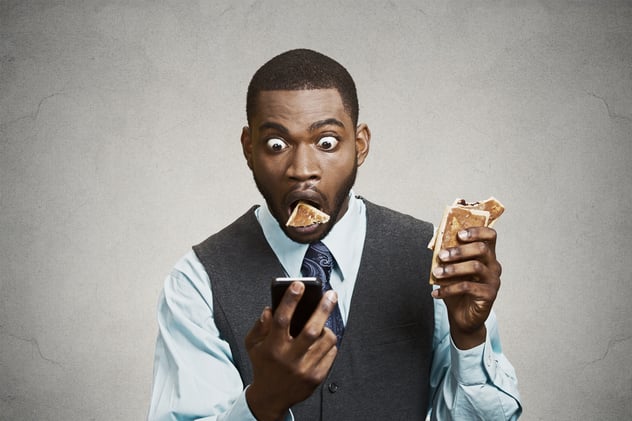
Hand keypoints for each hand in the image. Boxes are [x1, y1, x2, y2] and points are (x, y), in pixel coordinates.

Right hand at [245, 281, 338, 420]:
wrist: (271, 397)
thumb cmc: (263, 365)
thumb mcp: (253, 345)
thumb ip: (260, 325)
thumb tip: (271, 308)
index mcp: (272, 348)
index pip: (282, 319)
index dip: (290, 300)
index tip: (299, 285)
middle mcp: (289, 359)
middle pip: (311, 330)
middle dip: (323, 309)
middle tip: (331, 294)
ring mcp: (305, 369)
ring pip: (325, 340)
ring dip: (327, 328)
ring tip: (323, 324)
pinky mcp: (317, 377)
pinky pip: (331, 353)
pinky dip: (329, 344)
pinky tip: (322, 342)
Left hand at [431, 227, 501, 348]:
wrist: (462, 316)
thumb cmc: (457, 289)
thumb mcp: (450, 270)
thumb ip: (446, 255)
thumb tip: (435, 240)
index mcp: (486, 255)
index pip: (490, 236)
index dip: (476, 231)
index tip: (459, 234)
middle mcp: (493, 266)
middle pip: (482, 249)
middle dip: (459, 250)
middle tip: (442, 255)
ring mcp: (493, 280)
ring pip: (475, 267)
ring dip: (452, 269)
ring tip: (437, 273)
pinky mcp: (489, 295)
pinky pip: (468, 287)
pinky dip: (449, 289)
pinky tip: (436, 292)